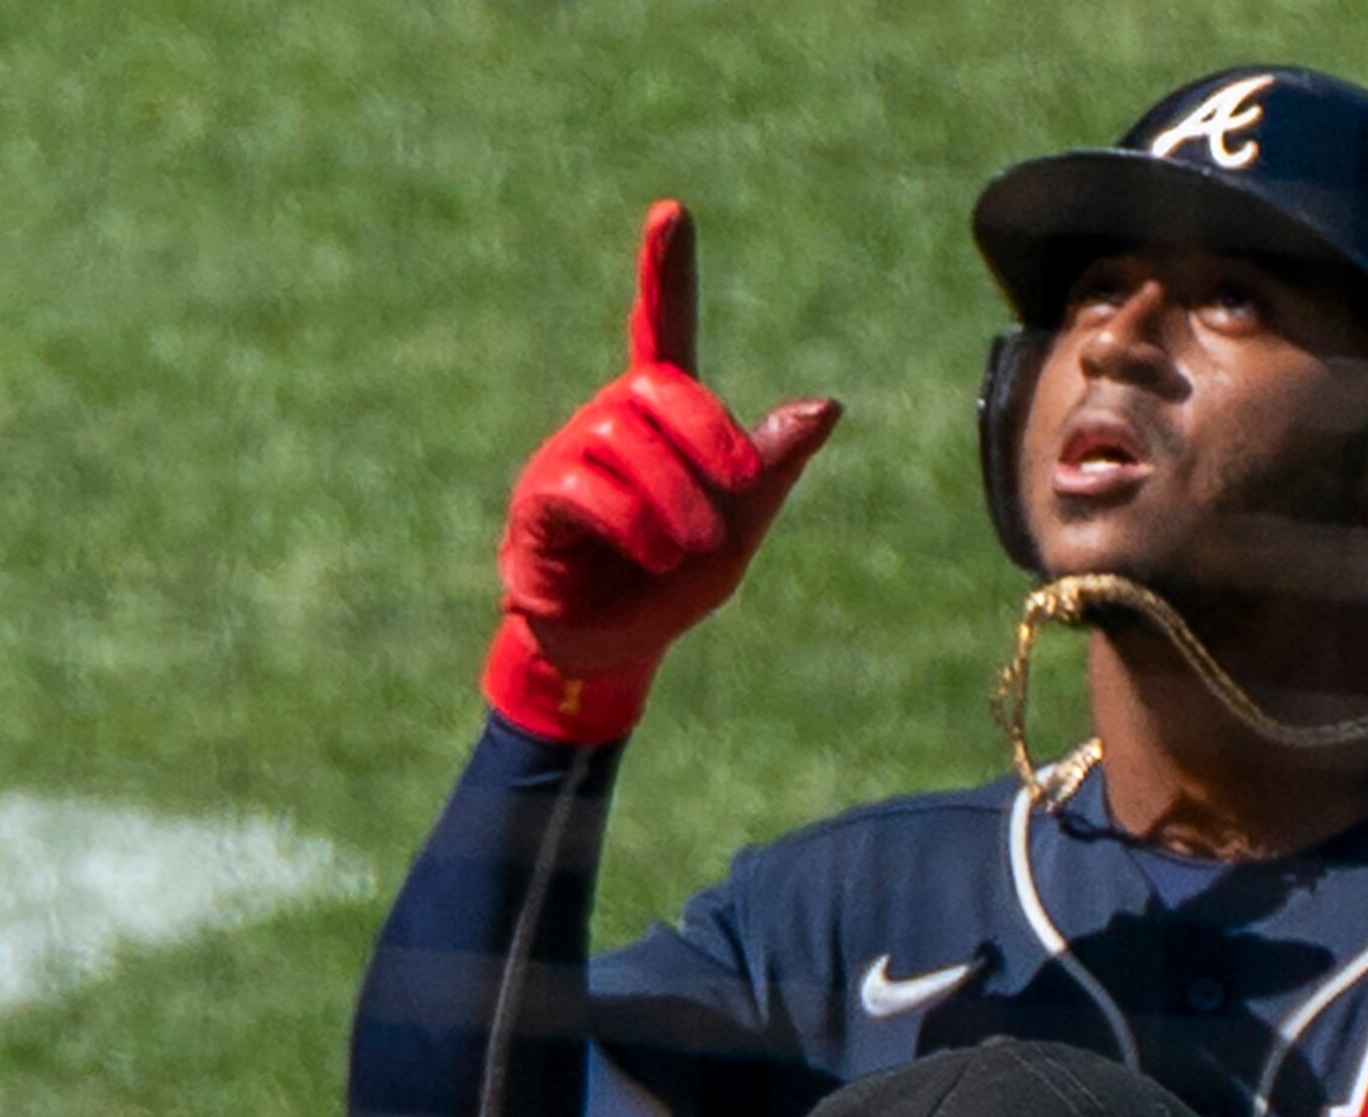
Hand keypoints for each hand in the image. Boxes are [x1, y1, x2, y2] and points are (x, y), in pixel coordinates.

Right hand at [483, 199, 842, 744]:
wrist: (611, 653)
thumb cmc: (675, 584)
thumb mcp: (740, 527)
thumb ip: (772, 467)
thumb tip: (828, 405)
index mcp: (664, 417)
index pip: (664, 326)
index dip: (666, 272)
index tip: (671, 212)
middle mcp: (612, 419)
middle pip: (656, 386)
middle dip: (706, 431)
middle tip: (740, 483)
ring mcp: (570, 453)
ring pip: (623, 437)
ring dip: (672, 496)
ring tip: (689, 549)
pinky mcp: (539, 499)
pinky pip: (585, 485)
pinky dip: (631, 521)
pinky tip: (654, 555)